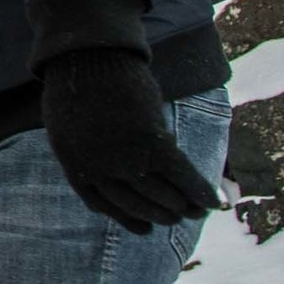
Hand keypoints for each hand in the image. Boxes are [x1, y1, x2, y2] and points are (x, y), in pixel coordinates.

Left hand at [38, 51, 220, 233]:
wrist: (88, 54)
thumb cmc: (78, 80)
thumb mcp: (68, 121)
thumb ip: (84, 146)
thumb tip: (101, 160)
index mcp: (73, 163)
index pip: (101, 203)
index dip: (126, 218)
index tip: (144, 229)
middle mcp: (99, 168)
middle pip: (135, 203)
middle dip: (159, 213)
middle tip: (177, 219)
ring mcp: (125, 158)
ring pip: (161, 193)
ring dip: (182, 206)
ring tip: (196, 212)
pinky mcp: (152, 143)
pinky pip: (182, 176)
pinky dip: (200, 190)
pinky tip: (215, 202)